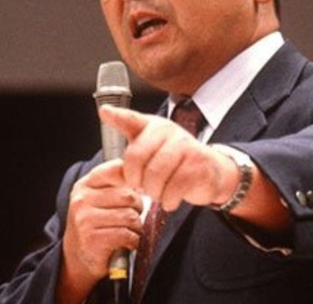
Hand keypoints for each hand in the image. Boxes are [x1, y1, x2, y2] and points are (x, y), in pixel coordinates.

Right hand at [59, 159, 142, 297]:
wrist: (77, 256)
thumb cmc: (96, 223)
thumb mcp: (99, 198)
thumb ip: (116, 183)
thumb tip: (144, 172)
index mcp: (85, 185)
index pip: (116, 169)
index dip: (133, 179)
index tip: (136, 190)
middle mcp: (82, 200)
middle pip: (129, 196)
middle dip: (138, 208)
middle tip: (133, 215)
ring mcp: (85, 220)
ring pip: (130, 216)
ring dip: (136, 227)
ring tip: (129, 230)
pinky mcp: (92, 240)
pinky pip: (126, 235)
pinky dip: (132, 240)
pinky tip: (126, 242)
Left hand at [98, 105, 238, 211]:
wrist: (211, 172)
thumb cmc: (174, 165)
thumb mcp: (149, 159)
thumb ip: (126, 165)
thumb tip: (101, 173)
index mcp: (153, 127)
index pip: (132, 120)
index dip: (118, 117)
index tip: (104, 112)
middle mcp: (169, 131)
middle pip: (136, 157)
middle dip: (136, 179)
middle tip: (143, 186)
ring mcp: (185, 145)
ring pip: (155, 175)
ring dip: (154, 192)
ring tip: (159, 192)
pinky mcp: (198, 163)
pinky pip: (174, 188)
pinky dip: (169, 200)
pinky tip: (171, 199)